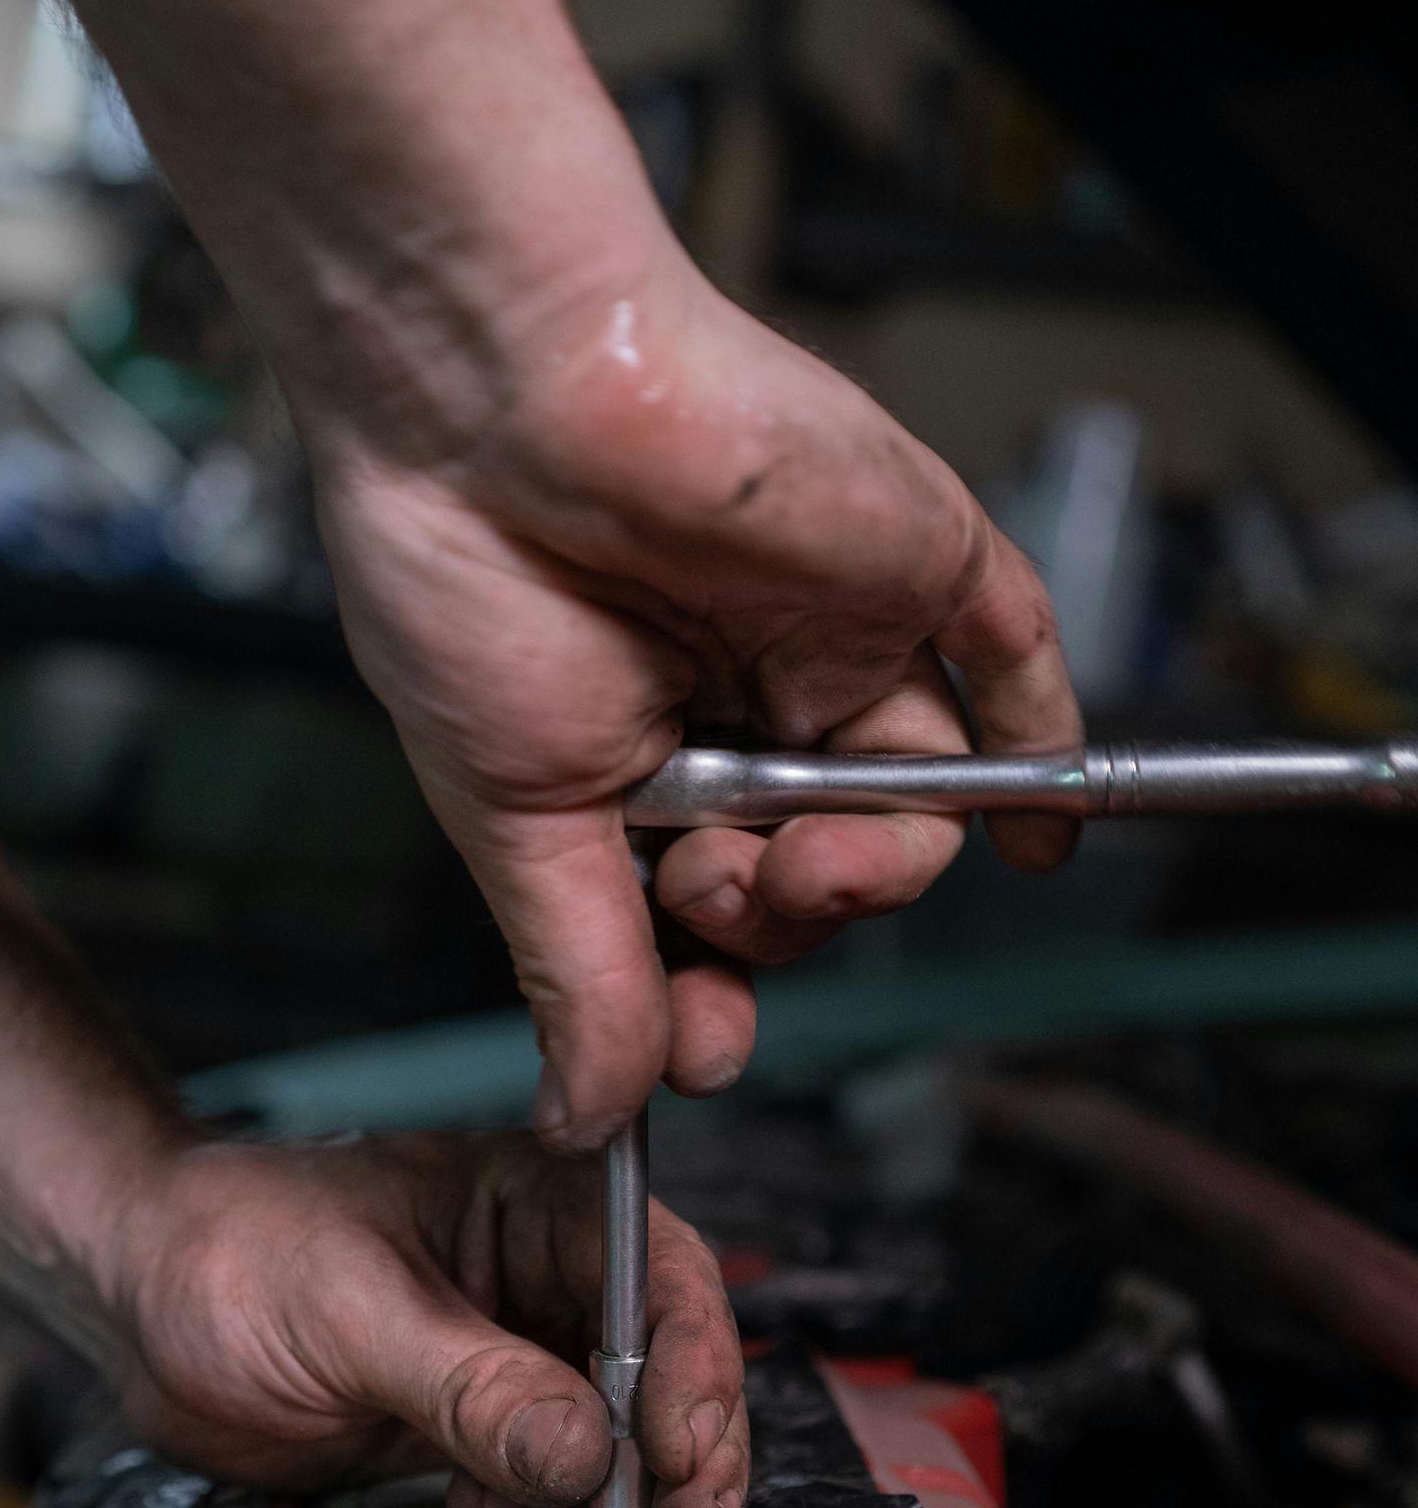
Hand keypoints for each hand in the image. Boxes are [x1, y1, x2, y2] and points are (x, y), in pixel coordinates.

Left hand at [115, 1130, 745, 1507]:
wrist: (135, 1299)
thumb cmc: (228, 1249)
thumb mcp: (348, 1309)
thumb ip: (467, 1382)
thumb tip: (586, 1452)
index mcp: (535, 1200)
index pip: (660, 1273)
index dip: (691, 1365)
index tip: (682, 1454)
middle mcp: (544, 1276)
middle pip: (665, 1362)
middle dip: (686, 1452)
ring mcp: (512, 1358)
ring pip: (618, 1432)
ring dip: (627, 1497)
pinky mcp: (472, 1430)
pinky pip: (546, 1480)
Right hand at [311, 241, 1079, 1150]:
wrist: (490, 394)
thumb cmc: (461, 565)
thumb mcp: (513, 815)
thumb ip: (581, 970)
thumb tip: (591, 1114)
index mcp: (636, 752)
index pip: (713, 915)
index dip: (713, 994)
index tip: (694, 1049)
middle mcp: (743, 697)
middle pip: (820, 872)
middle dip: (777, 926)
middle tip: (715, 904)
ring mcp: (835, 633)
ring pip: (914, 805)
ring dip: (869, 875)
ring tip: (798, 858)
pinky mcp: (914, 561)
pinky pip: (1015, 668)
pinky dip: (1045, 763)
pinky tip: (1046, 840)